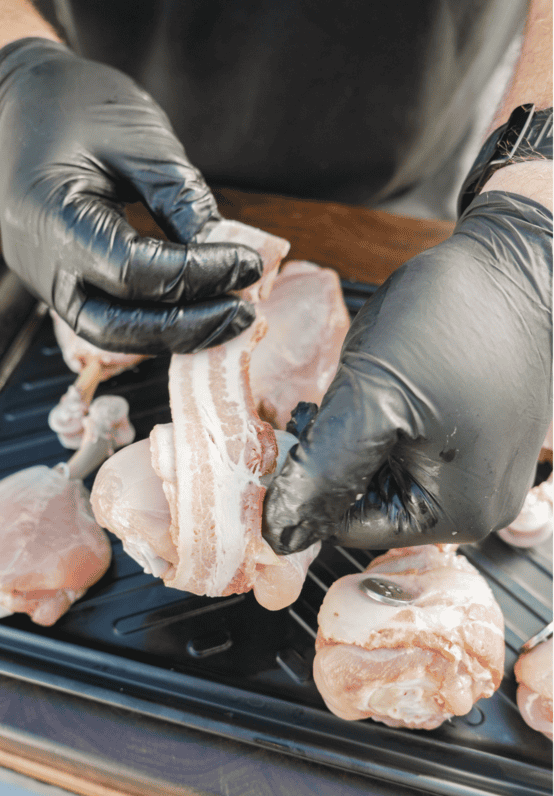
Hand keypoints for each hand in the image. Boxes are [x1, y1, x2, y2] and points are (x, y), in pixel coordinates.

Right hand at [0, 38, 263, 353]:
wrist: (26, 101)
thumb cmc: (78, 106)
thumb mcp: (142, 141)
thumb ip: (182, 201)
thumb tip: (230, 252)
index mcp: (52, 218)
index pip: (133, 271)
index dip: (197, 275)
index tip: (249, 263)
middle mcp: (38, 263)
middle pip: (114, 325)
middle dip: (184, 326)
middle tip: (243, 312)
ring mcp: (41, 279)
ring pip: (107, 332)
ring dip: (170, 333)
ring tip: (226, 316)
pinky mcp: (55, 282)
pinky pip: (103, 314)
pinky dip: (150, 319)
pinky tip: (194, 309)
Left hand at [263, 190, 552, 552]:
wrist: (514, 261)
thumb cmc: (451, 324)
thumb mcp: (370, 398)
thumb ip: (323, 471)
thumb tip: (280, 534)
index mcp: (458, 516)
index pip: (345, 528)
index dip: (309, 482)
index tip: (301, 429)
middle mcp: (483, 509)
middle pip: (368, 505)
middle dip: (336, 458)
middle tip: (329, 402)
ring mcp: (487, 473)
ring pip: (384, 475)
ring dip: (357, 438)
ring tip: (363, 386)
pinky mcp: (483, 440)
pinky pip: (413, 449)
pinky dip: (385, 422)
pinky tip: (387, 383)